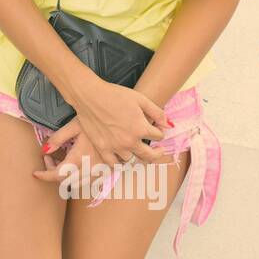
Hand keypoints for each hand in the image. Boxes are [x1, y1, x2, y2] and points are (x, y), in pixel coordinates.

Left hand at [31, 115, 112, 196]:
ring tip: (62, 161)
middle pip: (66, 181)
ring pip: (78, 184)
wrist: (120, 122)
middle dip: (53, 173)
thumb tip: (44, 150)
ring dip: (67, 177)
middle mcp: (90, 169)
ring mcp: (101, 172)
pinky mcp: (108, 171)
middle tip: (49, 159)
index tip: (36, 173)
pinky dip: (79, 177)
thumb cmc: (96, 121)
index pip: (58, 175)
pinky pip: (90, 181)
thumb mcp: (74, 125)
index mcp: (80, 158)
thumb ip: (58, 138)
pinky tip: (77, 165)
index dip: (45, 176)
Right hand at [42, 80, 171, 166]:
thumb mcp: (140, 99)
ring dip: (137, 156)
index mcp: (141, 128)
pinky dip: (119, 163)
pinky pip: (113, 164)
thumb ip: (157, 113)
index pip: (159, 136)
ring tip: (138, 151)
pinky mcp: (102, 148)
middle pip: (149, 155)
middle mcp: (130, 141)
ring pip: (132, 160)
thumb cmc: (115, 95)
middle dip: (157, 153)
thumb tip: (168, 125)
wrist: (90, 96)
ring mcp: (115, 147)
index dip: (160, 132)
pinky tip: (121, 158)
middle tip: (158, 150)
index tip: (158, 129)